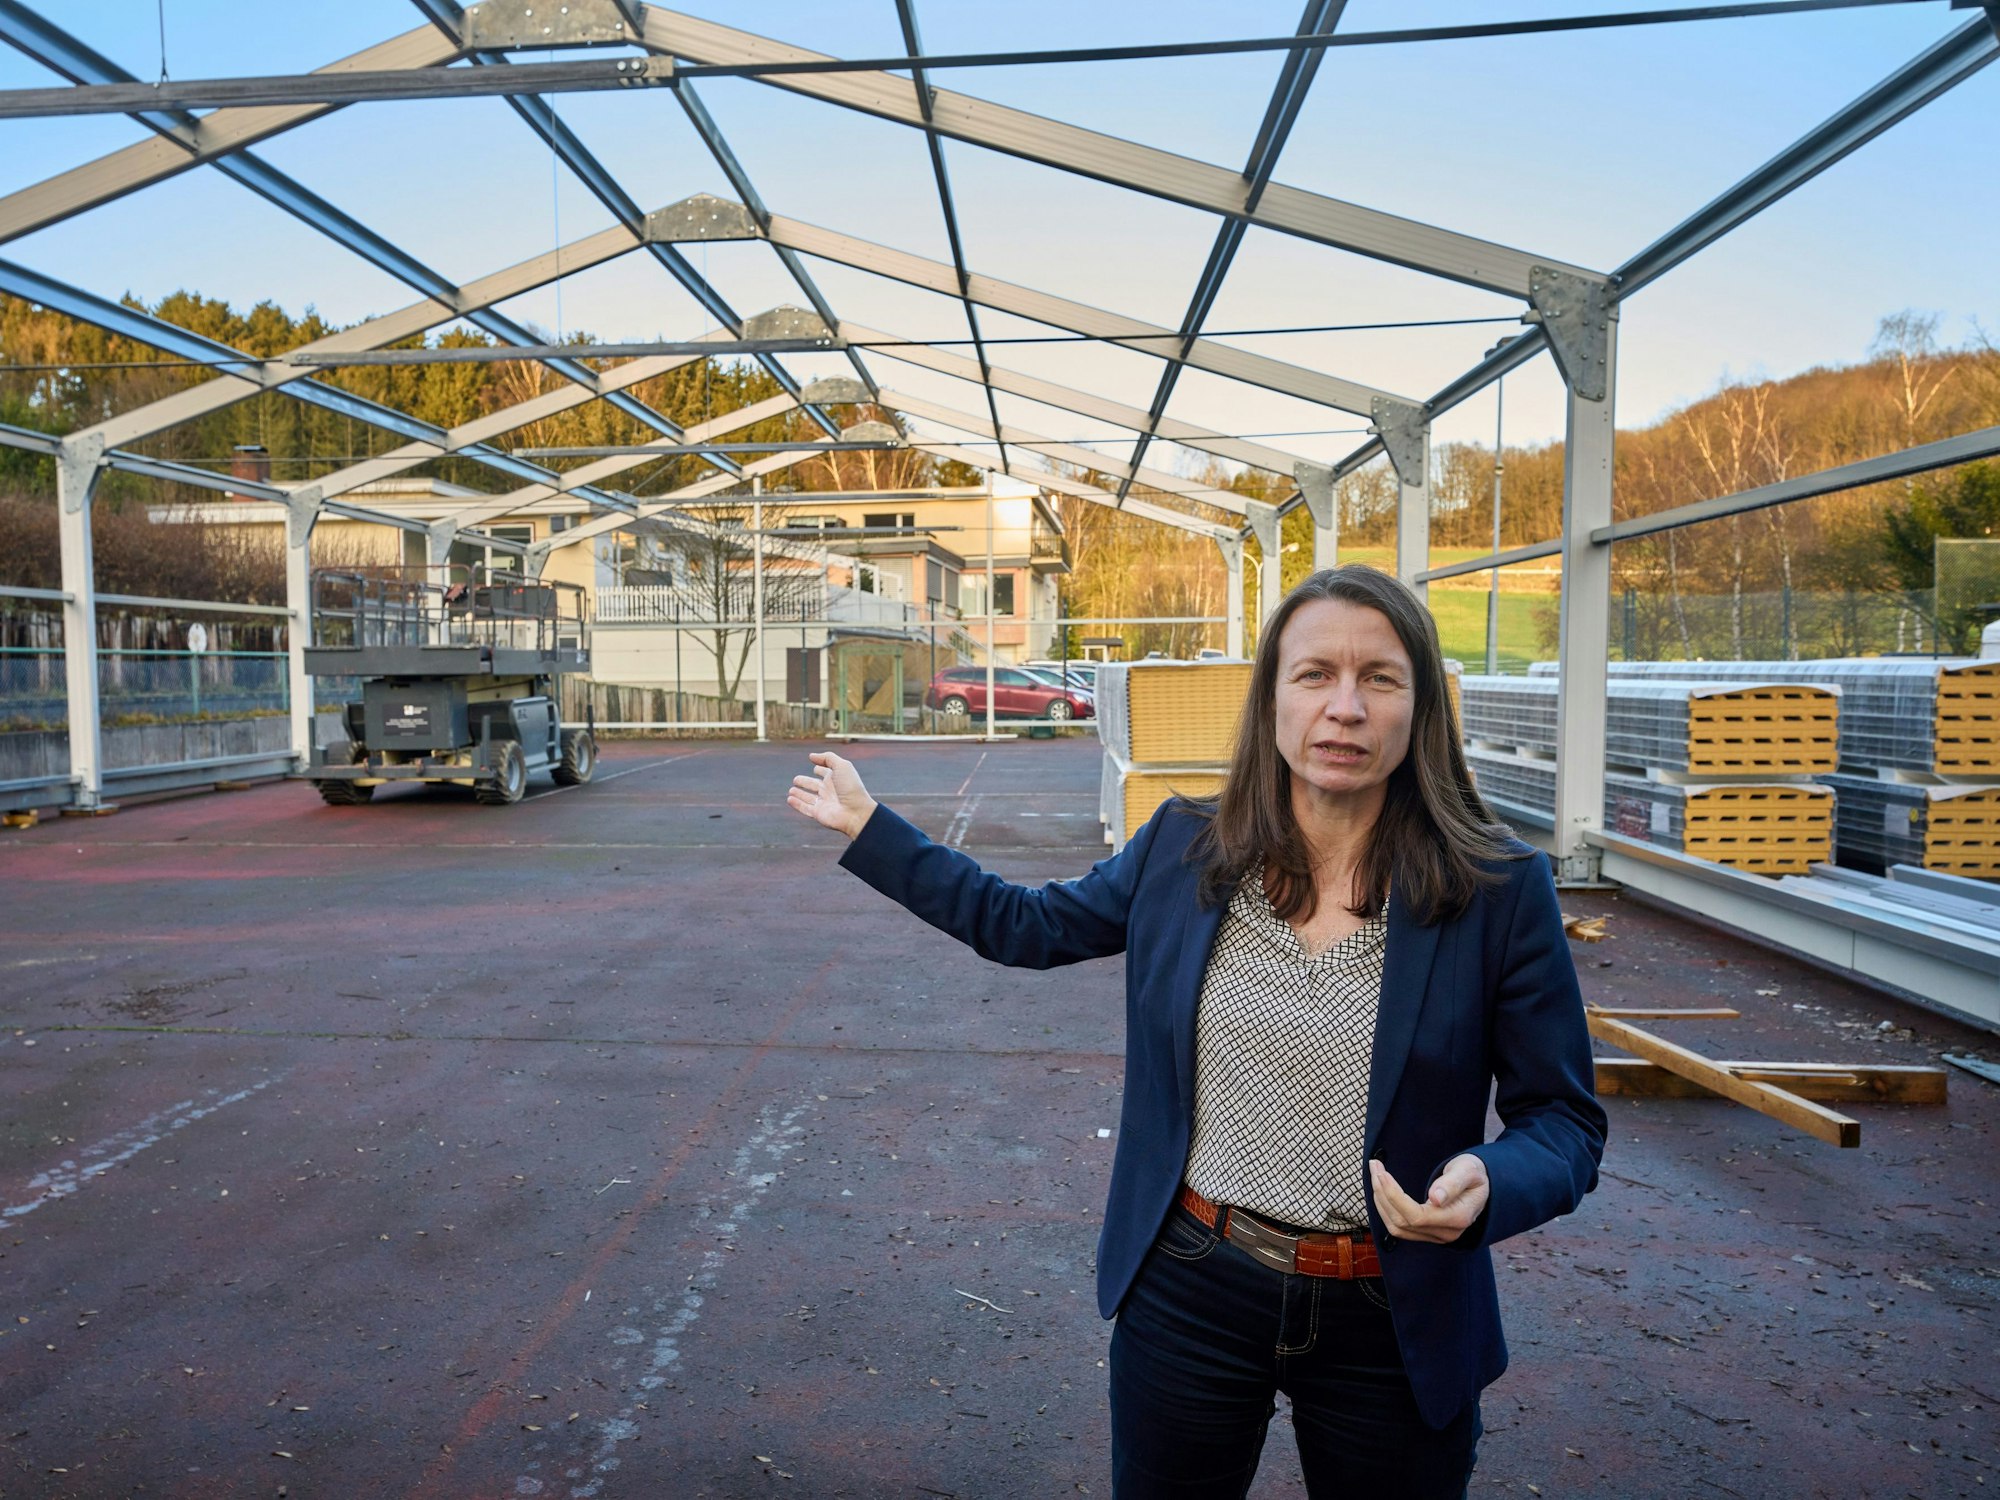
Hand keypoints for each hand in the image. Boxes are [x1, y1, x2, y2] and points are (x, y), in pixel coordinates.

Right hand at [787, 751, 878, 839]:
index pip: (826, 772)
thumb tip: (811, 756)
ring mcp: (823, 803)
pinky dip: (797, 804)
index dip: (821, 768)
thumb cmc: (851, 787)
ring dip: (799, 794)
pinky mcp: (818, 813)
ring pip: (808, 797)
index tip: (815, 766)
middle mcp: (829, 791)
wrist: (856, 811)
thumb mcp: (842, 766)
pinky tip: (789, 799)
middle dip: (805, 782)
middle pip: (814, 785)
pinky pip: (805, 808)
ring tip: (791, 790)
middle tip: (796, 779)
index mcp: (836, 778)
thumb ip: (827, 758)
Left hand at [1369, 1154, 1488, 1243]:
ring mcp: (1436, 1236)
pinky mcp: (1427, 1233)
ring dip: (1381, 1202)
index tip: (1382, 1173)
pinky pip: (1400, 1228)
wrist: (1481, 1185)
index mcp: (1458, 1217)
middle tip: (1375, 1166)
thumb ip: (1452, 1183)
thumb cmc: (1474, 1174)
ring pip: (1397, 1228)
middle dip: (1383, 1194)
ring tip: (1375, 1175)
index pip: (1416, 1216)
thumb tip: (1435, 1198)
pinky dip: (1386, 1209)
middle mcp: (1446, 1233)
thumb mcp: (1468, 1171)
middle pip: (1403, 1222)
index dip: (1394, 1196)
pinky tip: (1381, 1191)